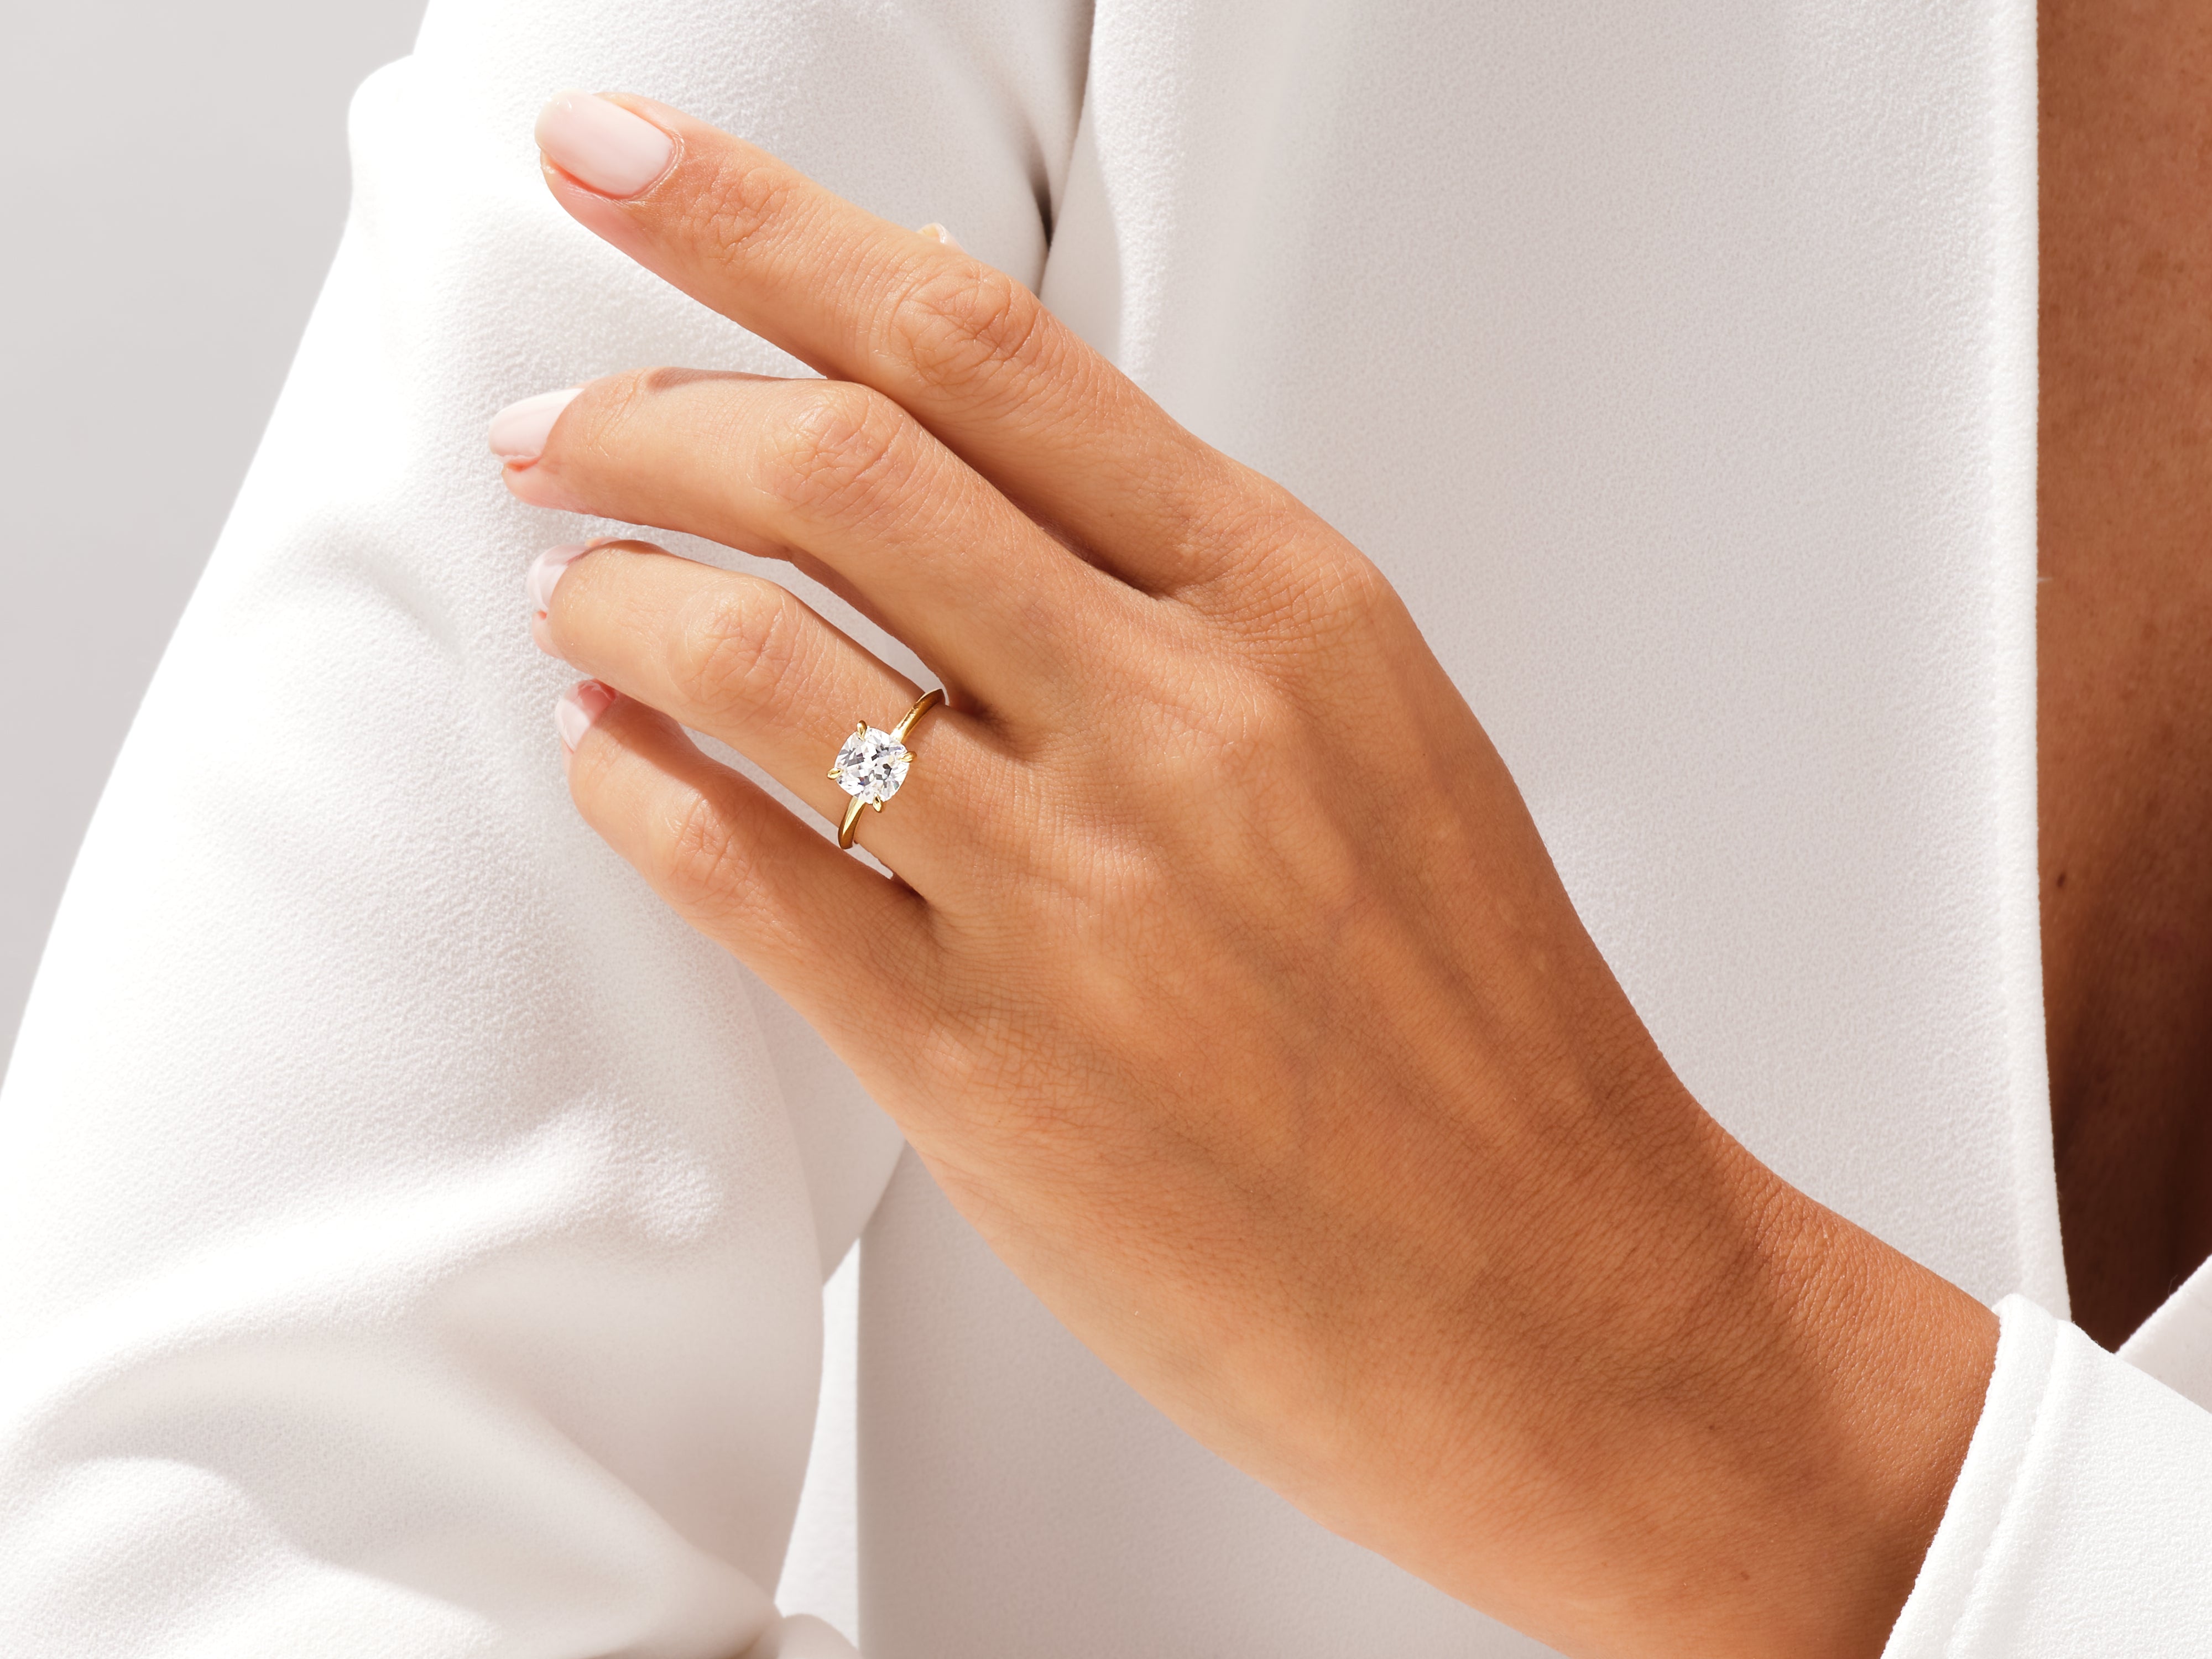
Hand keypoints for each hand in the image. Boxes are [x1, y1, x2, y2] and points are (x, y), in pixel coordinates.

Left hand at [494, 91, 1995, 1658]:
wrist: (1559, 1296)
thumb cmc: (1477, 1025)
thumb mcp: (1370, 732)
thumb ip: (1177, 601)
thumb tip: (957, 486)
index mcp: (1288, 608)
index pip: (975, 345)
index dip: (758, 225)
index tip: (621, 163)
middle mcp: (1177, 721)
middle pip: (835, 465)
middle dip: (642, 407)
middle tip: (555, 419)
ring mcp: (1074, 897)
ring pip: (755, 656)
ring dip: (615, 590)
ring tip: (574, 583)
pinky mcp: (984, 1071)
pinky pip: (740, 873)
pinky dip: (635, 786)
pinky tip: (611, 756)